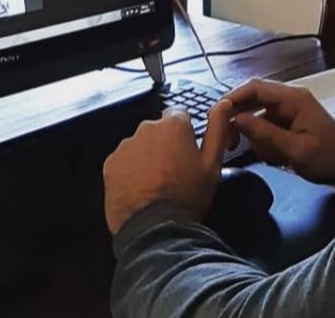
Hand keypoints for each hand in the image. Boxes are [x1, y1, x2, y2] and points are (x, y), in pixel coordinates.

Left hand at [102, 100, 230, 235]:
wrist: (155, 230)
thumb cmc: (186, 198)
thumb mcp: (212, 163)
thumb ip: (218, 128)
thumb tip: (223, 104)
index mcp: (173, 126)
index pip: (179, 115)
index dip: (184, 133)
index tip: (186, 151)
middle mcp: (147, 129)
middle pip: (158, 130)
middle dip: (164, 145)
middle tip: (173, 172)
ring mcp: (126, 146)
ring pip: (140, 145)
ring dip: (146, 157)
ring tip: (156, 184)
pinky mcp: (111, 164)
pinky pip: (123, 161)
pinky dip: (130, 171)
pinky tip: (140, 189)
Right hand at [225, 78, 334, 182]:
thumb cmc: (329, 157)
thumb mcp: (298, 151)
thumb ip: (266, 135)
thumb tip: (236, 120)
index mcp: (293, 98)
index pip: (255, 88)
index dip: (232, 98)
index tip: (215, 115)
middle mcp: (288, 98)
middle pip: (251, 98)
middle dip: (238, 119)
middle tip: (229, 142)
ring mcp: (287, 109)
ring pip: (256, 115)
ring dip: (253, 135)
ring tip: (268, 155)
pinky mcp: (287, 122)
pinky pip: (265, 126)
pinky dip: (262, 141)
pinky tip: (273, 156)